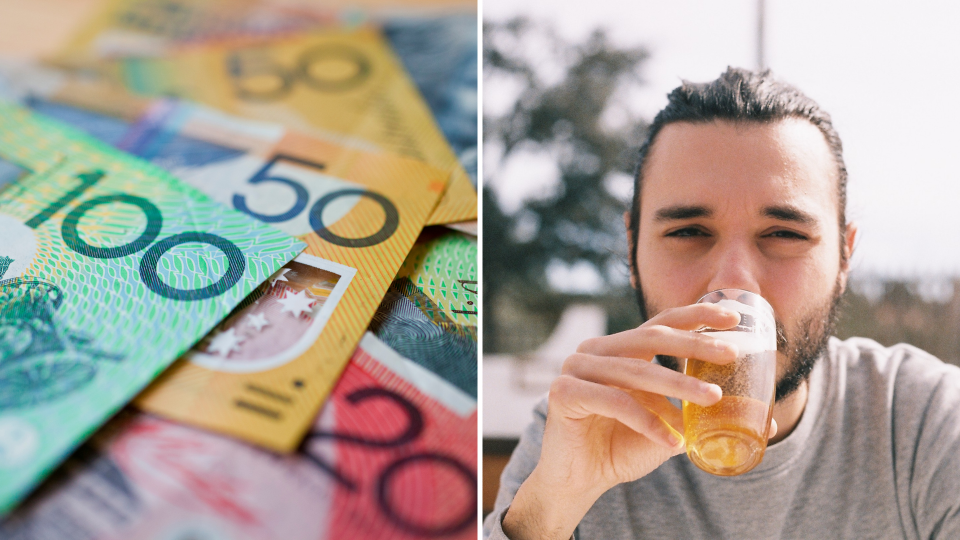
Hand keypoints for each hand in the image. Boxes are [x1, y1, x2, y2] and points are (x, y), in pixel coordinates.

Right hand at [502, 303, 774, 539]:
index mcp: (620, 350)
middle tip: (730, 354)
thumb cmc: (622, 448)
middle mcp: (596, 350)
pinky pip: (615, 402)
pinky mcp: (564, 393)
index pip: (660, 324)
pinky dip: (648, 421)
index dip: (696, 316)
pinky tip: (673, 441)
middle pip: (651, 338)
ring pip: (636, 372)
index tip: (733, 317)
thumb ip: (699, 415)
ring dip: (679, 385)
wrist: (578, 481)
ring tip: (713, 398)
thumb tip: (762, 419)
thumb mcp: (668, 427)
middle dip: (694, 344)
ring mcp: (576, 368)